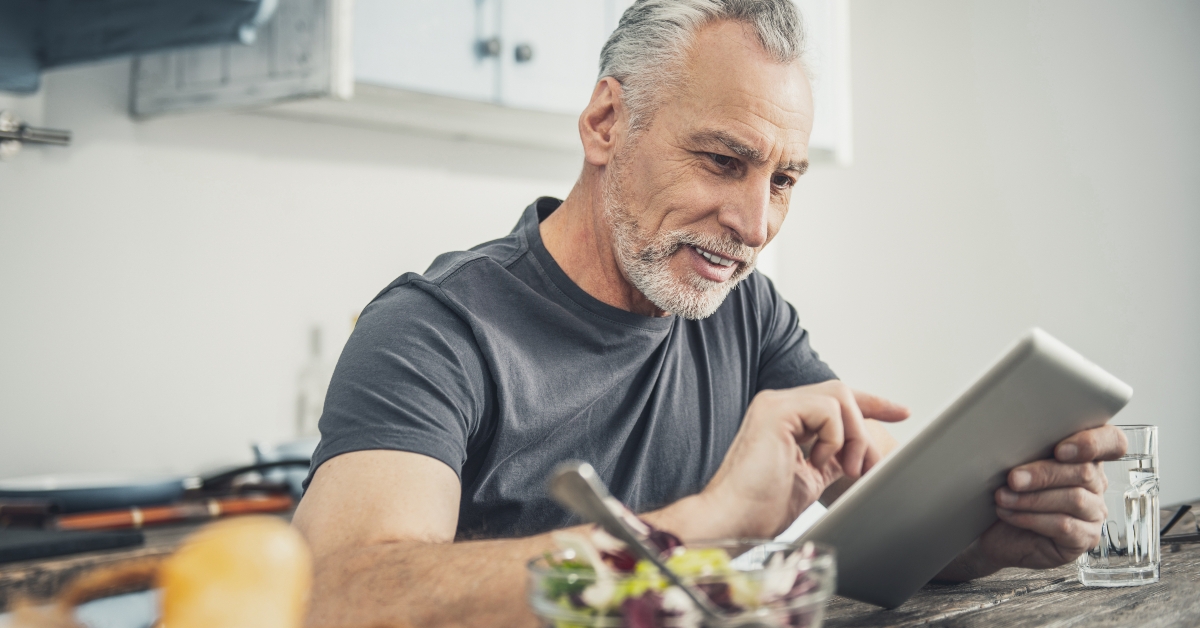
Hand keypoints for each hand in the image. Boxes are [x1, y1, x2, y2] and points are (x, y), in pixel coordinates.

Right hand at [700, 381, 909, 537]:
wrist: (733, 519)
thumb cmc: (761, 507)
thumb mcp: (810, 478)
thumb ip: (830, 457)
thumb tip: (858, 453)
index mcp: (784, 418)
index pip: (834, 400)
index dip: (872, 403)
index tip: (901, 412)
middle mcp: (778, 404)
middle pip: (841, 392)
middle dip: (865, 428)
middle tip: (865, 467)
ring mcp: (775, 404)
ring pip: (839, 396)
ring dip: (853, 436)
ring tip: (845, 470)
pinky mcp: (776, 410)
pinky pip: (828, 408)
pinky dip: (835, 437)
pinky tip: (819, 462)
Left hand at [975, 425, 1127, 570]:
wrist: (993, 530)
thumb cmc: (1008, 491)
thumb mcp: (1017, 464)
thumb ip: (1030, 450)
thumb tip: (1016, 441)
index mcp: (1085, 456)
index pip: (1112, 441)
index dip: (1093, 443)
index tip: (1060, 450)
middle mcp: (1095, 483)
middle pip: (1085, 472)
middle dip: (1044, 474)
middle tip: (1013, 478)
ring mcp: (1094, 512)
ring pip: (1074, 499)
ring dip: (1032, 498)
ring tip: (1003, 497)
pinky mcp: (1085, 538)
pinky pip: (1064, 525)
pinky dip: (1031, 518)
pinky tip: (1009, 514)